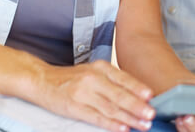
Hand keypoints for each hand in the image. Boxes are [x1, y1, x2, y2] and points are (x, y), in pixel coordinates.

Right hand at [38, 60, 155, 131]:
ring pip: (110, 107)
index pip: (124, 79)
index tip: (152, 97)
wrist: (42, 80)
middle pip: (119, 94)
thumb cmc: (71, 78)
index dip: (138, 89)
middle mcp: (93, 78)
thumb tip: (137, 95)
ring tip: (142, 125)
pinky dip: (110, 124)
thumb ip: (112, 81)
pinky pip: (96, 117)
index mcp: (101, 68)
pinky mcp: (74, 107)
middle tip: (151, 114)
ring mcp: (83, 93)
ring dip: (128, 118)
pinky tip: (122, 128)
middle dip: (137, 106)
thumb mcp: (93, 72)